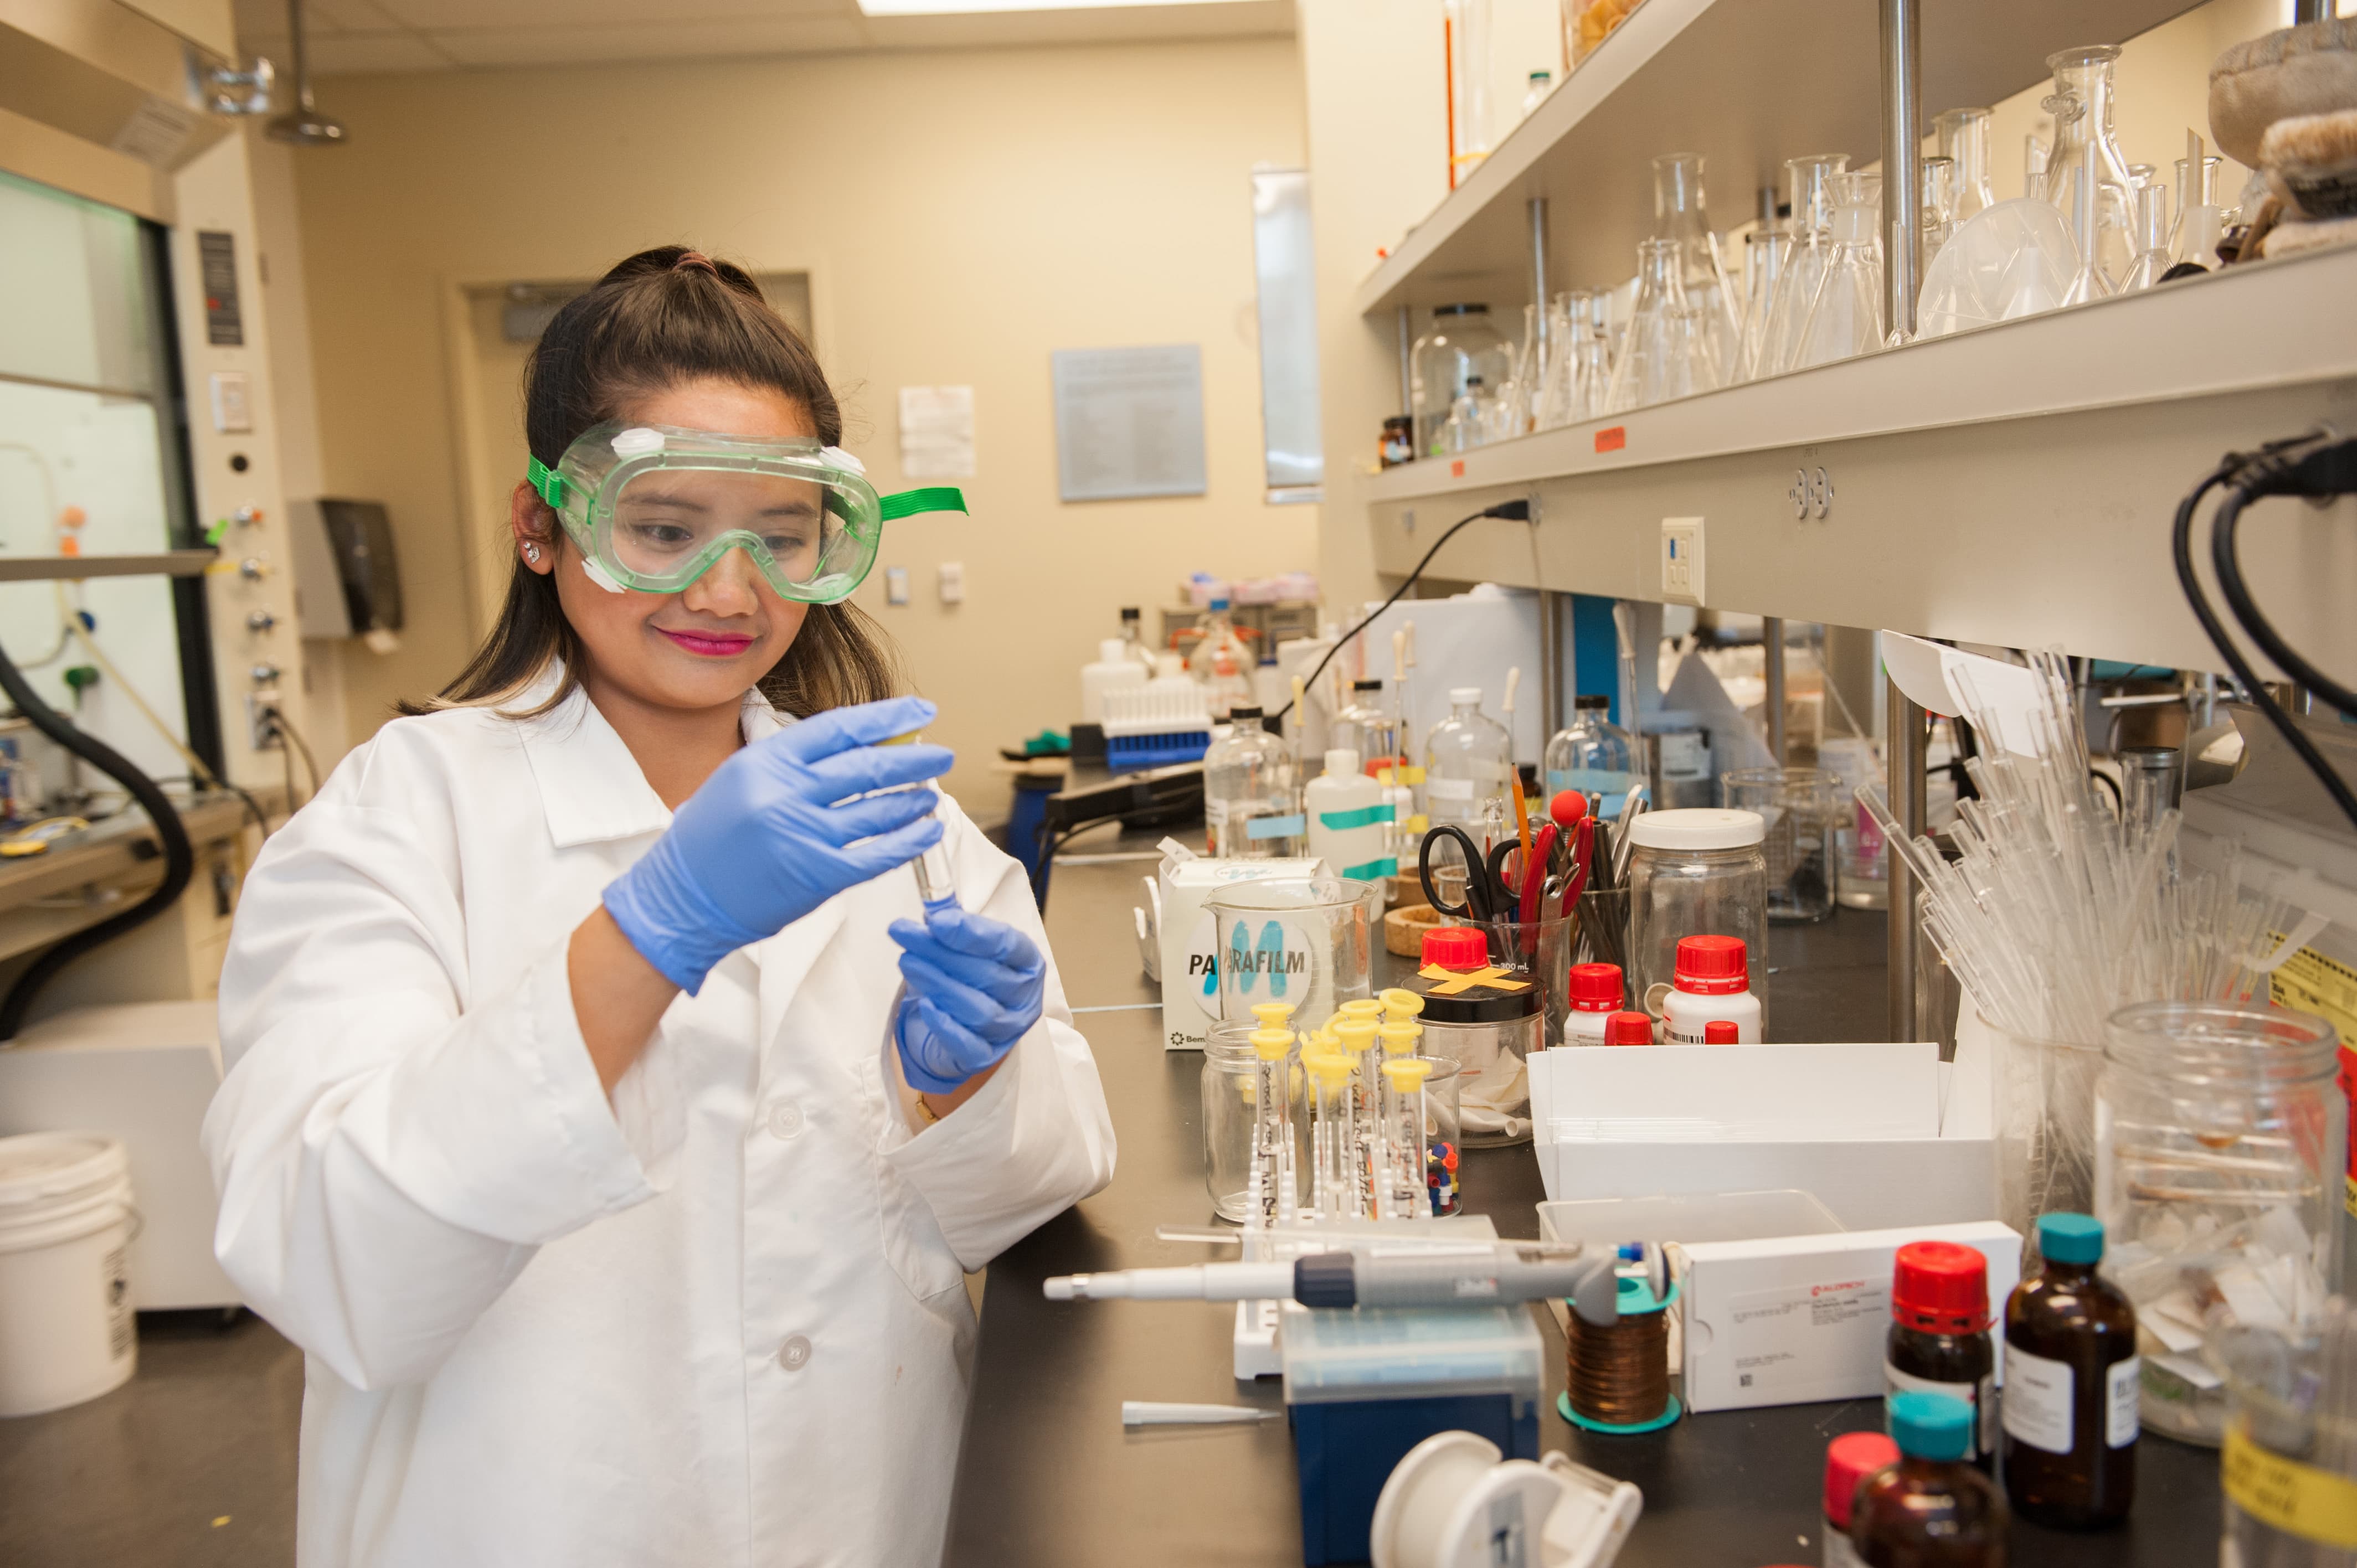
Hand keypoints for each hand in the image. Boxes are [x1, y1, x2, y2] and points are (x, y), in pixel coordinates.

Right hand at [604, 696, 952, 992]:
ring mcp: (803, 834)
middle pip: (867, 766)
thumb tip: (858, 748)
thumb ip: (793, 764)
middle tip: (942, 754)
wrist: (681, 898)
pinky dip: (909, 841)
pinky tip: (927, 830)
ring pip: (878, 810)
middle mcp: (786, 793)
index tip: (921, 711)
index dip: (887, 717)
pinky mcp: (817, 875)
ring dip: (913, 800)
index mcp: (766, 761)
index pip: (841, 728)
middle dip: (913, 759)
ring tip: (930, 794)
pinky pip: (877, 854)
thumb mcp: (740, 780)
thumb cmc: (710, 841)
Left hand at [890, 907, 1045, 1095]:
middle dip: (941, 952)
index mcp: (1026, 962)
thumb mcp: (964, 946)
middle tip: (905, 933)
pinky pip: (967, 1044)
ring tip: (906, 962)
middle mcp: (1024, 997)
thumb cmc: (969, 979)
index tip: (935, 920)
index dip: (971, 932)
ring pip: (977, 1008)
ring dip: (938, 982)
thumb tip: (931, 901)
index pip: (1006, 944)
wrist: (965, 1029)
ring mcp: (1008, 1030)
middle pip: (987, 974)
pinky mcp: (984, 1056)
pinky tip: (924, 1004)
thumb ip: (951, 922)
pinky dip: (945, 1024)